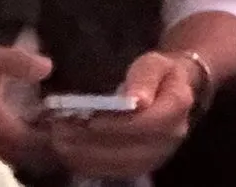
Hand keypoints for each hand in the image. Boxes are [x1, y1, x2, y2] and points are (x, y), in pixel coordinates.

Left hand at [45, 50, 195, 180]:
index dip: (116, 126)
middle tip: (60, 133)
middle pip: (129, 151)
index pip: (146, 124)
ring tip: (59, 142)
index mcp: (176, 107)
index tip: (89, 121)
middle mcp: (169, 138)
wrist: (173, 91)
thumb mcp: (154, 63)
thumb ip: (144, 78)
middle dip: (92, 144)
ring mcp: (156, 156)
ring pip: (119, 166)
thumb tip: (138, 100)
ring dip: (86, 157)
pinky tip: (69, 153)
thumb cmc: (160, 73)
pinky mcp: (142, 166)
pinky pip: (114, 172)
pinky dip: (89, 165)